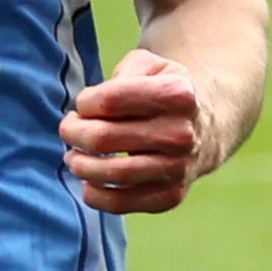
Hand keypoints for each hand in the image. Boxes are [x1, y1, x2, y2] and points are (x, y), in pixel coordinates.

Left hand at [64, 48, 217, 212]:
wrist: (203, 128)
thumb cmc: (161, 93)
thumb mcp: (149, 66)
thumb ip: (119, 76)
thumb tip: (88, 113)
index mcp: (178, 95)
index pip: (108, 100)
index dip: (85, 103)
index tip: (85, 104)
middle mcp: (183, 134)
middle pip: (103, 137)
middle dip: (73, 132)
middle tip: (69, 129)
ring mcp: (179, 167)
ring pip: (112, 173)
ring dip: (80, 165)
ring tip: (73, 157)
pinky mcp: (171, 195)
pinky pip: (122, 203)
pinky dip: (95, 196)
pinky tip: (88, 182)